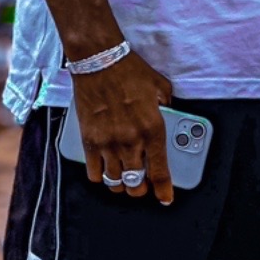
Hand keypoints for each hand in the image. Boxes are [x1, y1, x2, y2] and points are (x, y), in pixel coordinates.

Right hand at [72, 51, 174, 202]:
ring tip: (124, 178)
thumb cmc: (130, 71)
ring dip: (120, 183)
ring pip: (114, 180)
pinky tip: (105, 169)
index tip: (166, 198)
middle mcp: (130, 140)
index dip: (164, 190)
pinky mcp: (88, 140)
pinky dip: (100, 175)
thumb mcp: (160, 88)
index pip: (159, 172)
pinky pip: (93, 171)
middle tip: (142, 185)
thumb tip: (172, 116)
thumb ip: (167, 108)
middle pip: (135, 183)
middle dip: (140, 189)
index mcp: (153, 129)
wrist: (99, 61)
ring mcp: (107, 142)